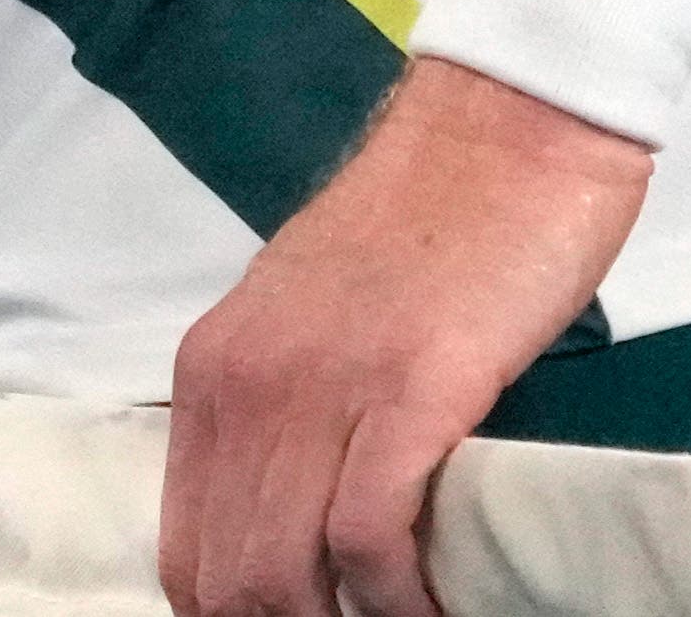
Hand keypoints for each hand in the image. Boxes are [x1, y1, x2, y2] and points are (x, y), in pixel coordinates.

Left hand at [158, 59, 646, 616]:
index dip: (229, 614)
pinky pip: (369, 537)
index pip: (184, 549)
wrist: (506, 123)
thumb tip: (296, 521)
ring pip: (282, 573)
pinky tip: (431, 610)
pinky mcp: (408, 390)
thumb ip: (289, 411)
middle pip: (225, 579)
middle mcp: (245, 383)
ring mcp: (320, 386)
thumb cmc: (431, 224)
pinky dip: (399, 600)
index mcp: (213, 372)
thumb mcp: (315, 321)